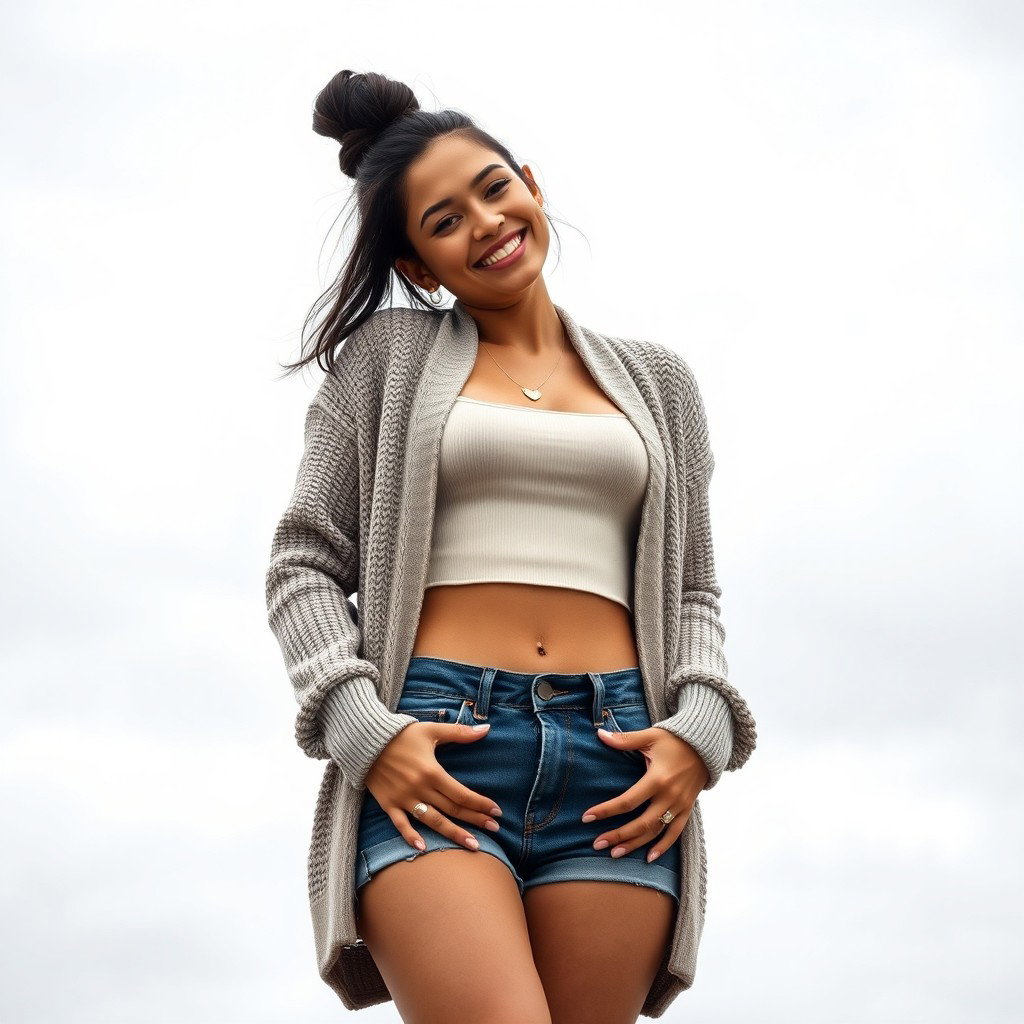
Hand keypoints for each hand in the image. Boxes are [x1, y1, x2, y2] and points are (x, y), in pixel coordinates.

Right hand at [364, 720, 503, 853]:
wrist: (365, 740)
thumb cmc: (401, 734)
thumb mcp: (432, 730)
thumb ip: (460, 733)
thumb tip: (486, 730)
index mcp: (432, 772)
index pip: (462, 794)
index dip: (481, 803)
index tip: (497, 811)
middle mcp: (419, 788)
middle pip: (452, 809)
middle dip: (475, 820)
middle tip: (495, 829)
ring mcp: (403, 798)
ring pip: (433, 821)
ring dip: (453, 834)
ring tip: (473, 845)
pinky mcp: (389, 804)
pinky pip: (401, 824)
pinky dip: (411, 837)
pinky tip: (424, 848)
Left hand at [581, 726, 708, 862]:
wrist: (706, 746)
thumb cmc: (674, 739)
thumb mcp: (649, 737)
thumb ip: (624, 740)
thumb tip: (600, 734)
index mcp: (657, 779)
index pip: (627, 801)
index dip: (606, 811)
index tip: (587, 818)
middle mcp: (669, 796)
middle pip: (641, 823)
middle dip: (618, 835)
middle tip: (597, 844)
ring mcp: (680, 805)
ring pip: (656, 831)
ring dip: (635, 844)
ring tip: (615, 854)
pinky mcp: (687, 809)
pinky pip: (676, 832)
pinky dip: (664, 846)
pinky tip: (649, 857)